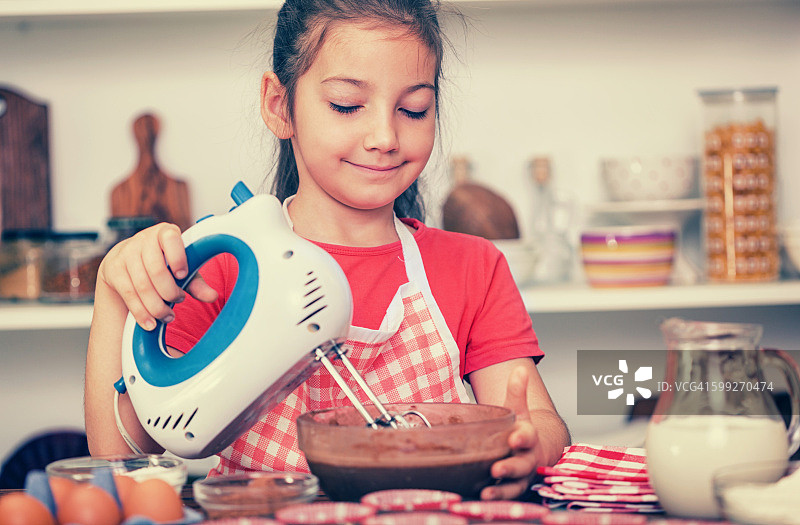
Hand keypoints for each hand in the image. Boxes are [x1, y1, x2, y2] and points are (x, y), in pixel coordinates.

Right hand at [98, 223, 217, 329]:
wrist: (127, 259)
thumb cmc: (162, 262)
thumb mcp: (181, 268)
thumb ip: (196, 282)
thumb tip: (212, 296)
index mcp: (165, 232)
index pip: (171, 239)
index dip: (178, 258)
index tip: (183, 275)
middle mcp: (144, 239)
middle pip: (156, 270)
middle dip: (169, 292)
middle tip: (178, 300)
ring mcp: (126, 253)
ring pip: (142, 286)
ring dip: (157, 306)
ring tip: (168, 316)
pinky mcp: (113, 268)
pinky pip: (129, 294)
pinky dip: (141, 312)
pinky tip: (151, 322)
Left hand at [481, 365, 539, 499]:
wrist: (535, 451)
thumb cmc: (521, 429)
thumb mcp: (519, 409)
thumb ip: (517, 391)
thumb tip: (519, 369)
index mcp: (528, 436)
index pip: (528, 436)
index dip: (523, 437)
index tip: (515, 437)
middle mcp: (528, 458)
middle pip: (522, 465)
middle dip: (511, 467)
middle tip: (497, 468)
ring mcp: (521, 476)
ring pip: (515, 485)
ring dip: (502, 489)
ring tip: (487, 492)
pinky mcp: (512, 488)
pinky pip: (506, 495)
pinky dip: (496, 497)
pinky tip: (483, 497)